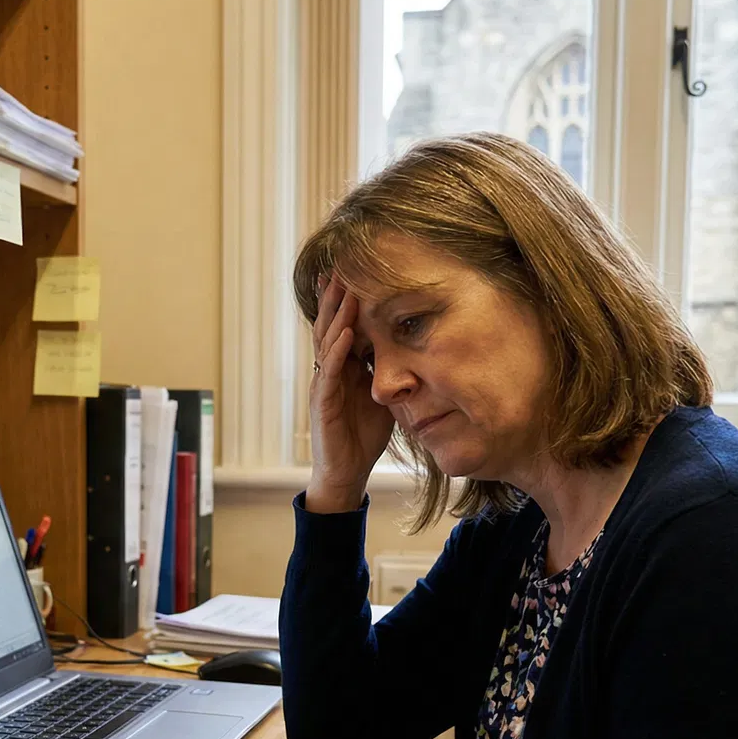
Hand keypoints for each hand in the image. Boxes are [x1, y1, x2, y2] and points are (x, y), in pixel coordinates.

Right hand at [305, 279, 394, 512]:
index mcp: (343, 367)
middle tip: (340, 267)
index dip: (344, 301)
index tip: (350, 272)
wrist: (347, 472)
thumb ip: (390, 372)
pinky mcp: (322, 403)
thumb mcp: (383, 396)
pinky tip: (344, 333)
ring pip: (326, 342)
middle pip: (328, 326)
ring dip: (335, 316)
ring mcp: (323, 385)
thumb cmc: (363, 435)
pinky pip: (329, 372)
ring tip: (342, 290)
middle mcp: (329, 370)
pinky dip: (336, 351)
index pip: (342, 326)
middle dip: (335, 297)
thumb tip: (415, 351)